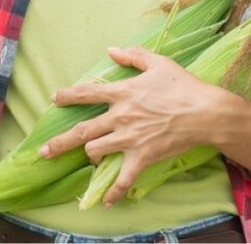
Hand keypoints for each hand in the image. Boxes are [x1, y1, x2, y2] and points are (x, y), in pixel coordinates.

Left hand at [39, 46, 233, 205]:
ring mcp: (129, 138)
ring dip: (90, 155)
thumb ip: (133, 55)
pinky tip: (106, 202)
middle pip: (82, 130)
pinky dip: (113, 192)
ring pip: (96, 151)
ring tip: (90, 158)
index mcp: (123, 92)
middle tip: (44, 151)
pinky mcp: (142, 157)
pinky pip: (123, 178)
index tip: (54, 99)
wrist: (205, 112)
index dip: (68, 96)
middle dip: (60, 143)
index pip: (87, 94)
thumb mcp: (158, 63)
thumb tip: (111, 49)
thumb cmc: (183, 85)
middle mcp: (120, 116)